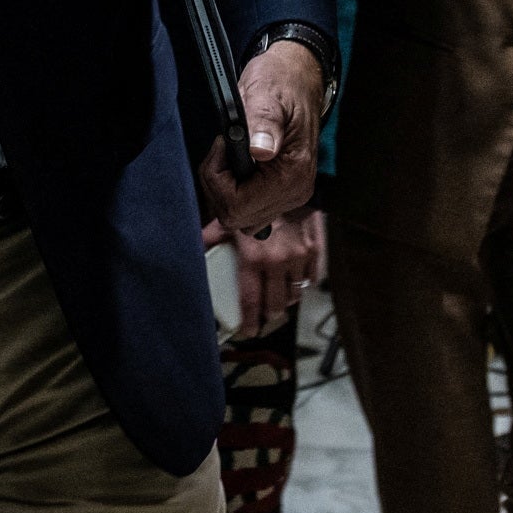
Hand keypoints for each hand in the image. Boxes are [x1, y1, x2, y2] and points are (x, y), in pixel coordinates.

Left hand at [200, 37, 321, 232]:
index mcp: (293, 175)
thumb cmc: (280, 84)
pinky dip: (232, 190)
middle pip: (234, 217)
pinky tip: (236, 164)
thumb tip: (260, 150)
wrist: (297, 79)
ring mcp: (288, 195)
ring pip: (238, 217)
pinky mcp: (280, 192)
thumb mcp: (266, 95)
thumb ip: (263, 123)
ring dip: (223, 187)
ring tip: (231, 152)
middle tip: (224, 147)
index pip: (237, 207)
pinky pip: (246, 209)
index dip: (218, 179)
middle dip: (218, 184)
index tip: (222, 145)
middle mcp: (294, 193)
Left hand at [202, 207, 323, 338]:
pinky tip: (296, 283)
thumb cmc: (257, 200)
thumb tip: (196, 246)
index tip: (247, 330)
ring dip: (287, 302)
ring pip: (295, 295)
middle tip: (263, 320)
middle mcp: (279, 262)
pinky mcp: (315, 251)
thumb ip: (213, 236)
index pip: (251, 301)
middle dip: (269, 316)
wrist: (290, 181)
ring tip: (279, 303)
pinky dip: (304, 284)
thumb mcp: (231, 219)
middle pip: (276, 305)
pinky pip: (312, 278)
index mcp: (254, 259)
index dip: (249, 321)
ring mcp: (299, 258)